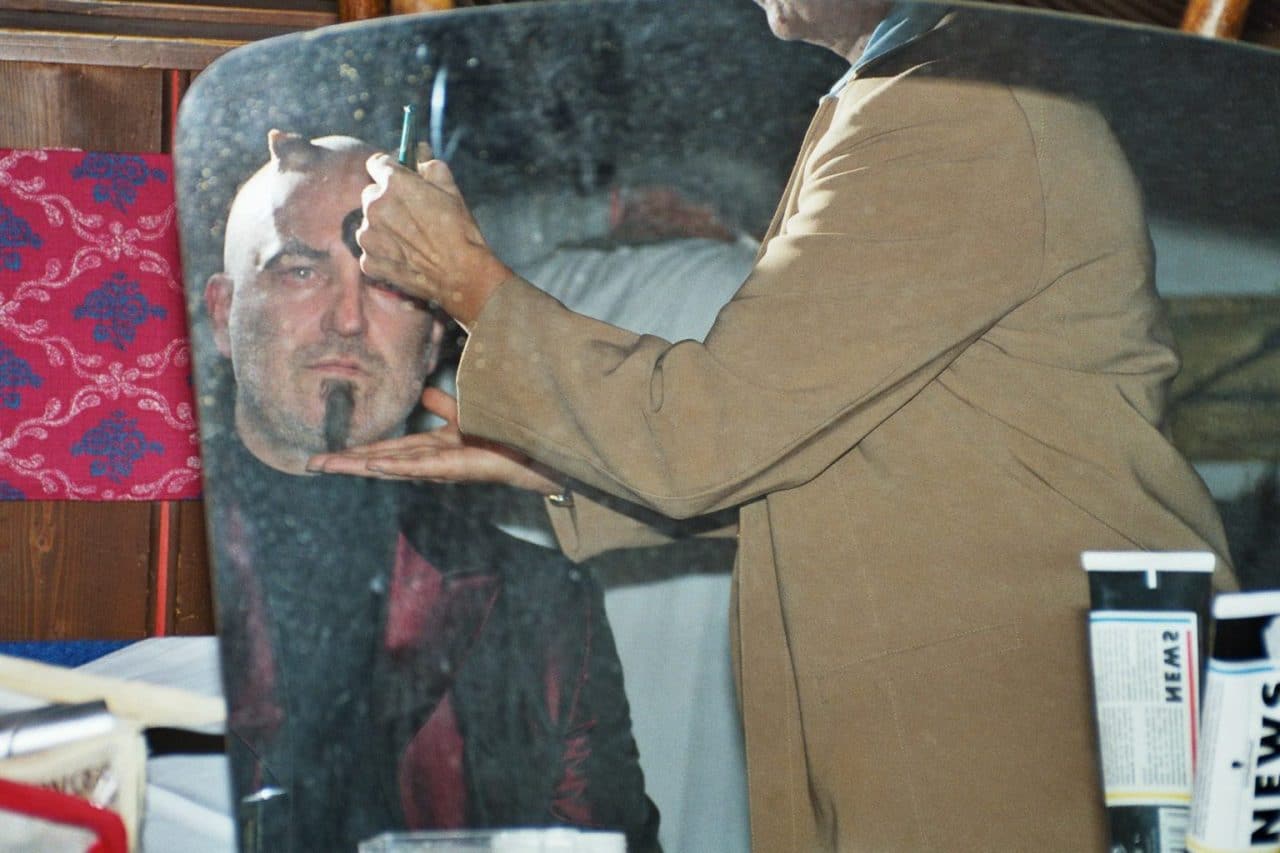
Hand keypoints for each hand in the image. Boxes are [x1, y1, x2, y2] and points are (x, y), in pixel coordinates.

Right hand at [306, 387, 565, 495]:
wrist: (547, 453)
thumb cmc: (511, 436)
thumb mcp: (470, 414)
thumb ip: (446, 406)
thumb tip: (422, 393)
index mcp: (436, 446)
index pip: (390, 448)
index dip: (359, 449)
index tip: (328, 453)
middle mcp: (437, 459)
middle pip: (384, 460)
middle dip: (347, 463)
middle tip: (311, 465)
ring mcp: (447, 466)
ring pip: (396, 466)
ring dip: (362, 466)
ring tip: (329, 465)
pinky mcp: (461, 468)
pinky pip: (424, 465)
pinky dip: (397, 466)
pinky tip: (373, 465)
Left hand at [358, 155, 514, 327]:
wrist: (461, 276)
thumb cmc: (459, 232)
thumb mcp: (451, 189)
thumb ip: (430, 164)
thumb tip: (420, 152)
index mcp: (393, 184)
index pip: (377, 163)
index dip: (389, 168)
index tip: (398, 176)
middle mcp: (374, 207)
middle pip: (371, 194)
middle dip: (387, 200)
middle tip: (411, 214)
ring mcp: (369, 236)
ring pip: (370, 223)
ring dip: (384, 227)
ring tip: (411, 240)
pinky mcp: (370, 262)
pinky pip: (371, 251)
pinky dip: (384, 253)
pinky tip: (406, 257)